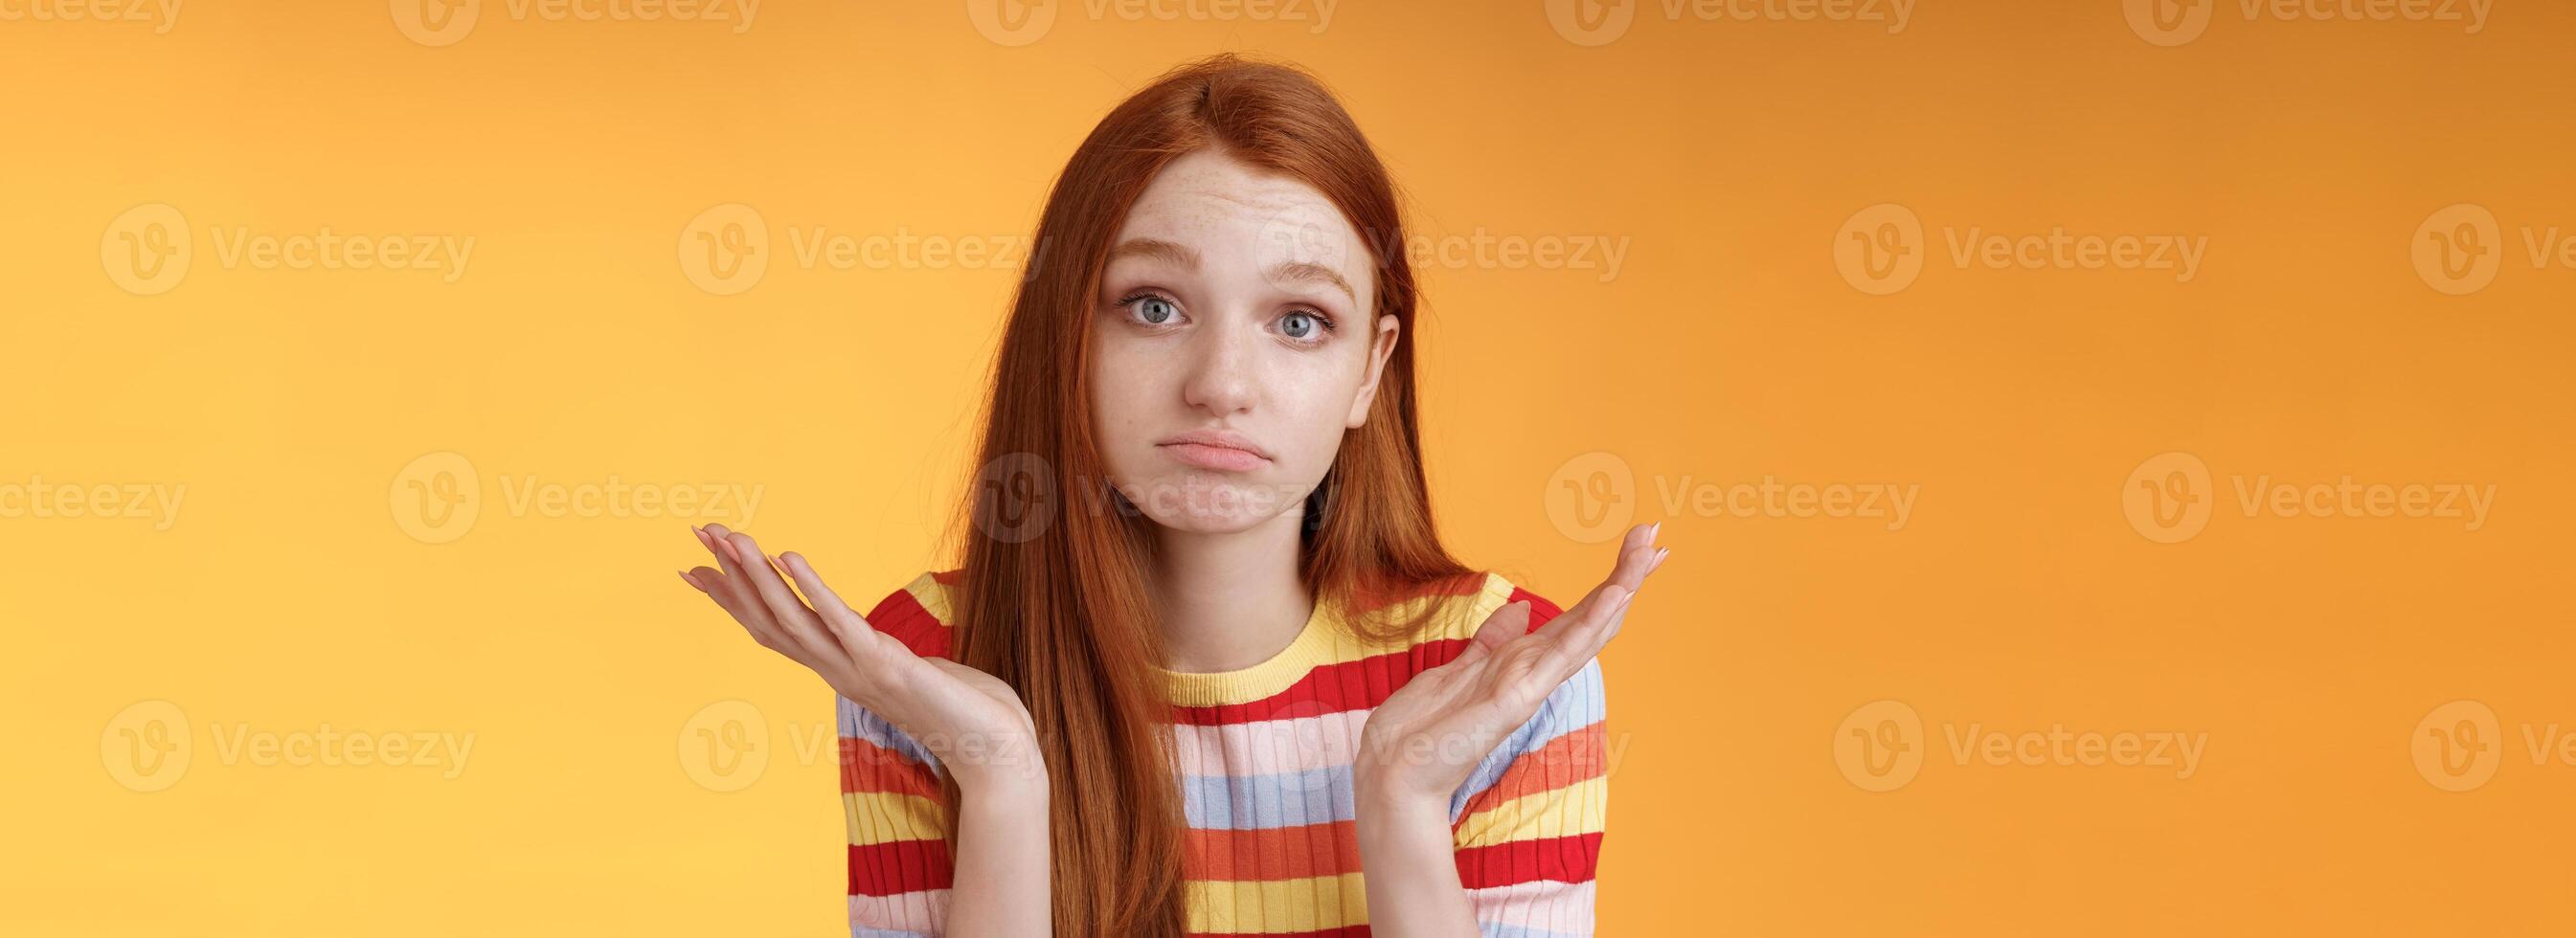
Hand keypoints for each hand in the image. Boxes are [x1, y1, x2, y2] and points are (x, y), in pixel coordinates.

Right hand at [677, 524, 1042, 792]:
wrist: (995, 753)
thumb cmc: (961, 711)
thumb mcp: (909, 675)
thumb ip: (883, 658)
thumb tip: (874, 645)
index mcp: (840, 670)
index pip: (772, 630)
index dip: (732, 600)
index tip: (693, 568)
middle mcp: (839, 672)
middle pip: (770, 621)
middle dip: (732, 577)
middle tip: (698, 533)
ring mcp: (859, 671)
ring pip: (795, 622)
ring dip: (760, 578)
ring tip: (733, 538)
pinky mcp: (887, 665)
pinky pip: (842, 623)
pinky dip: (814, 590)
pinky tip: (790, 557)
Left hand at [1354, 522, 1665, 806]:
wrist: (1395, 772)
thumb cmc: (1422, 730)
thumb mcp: (1458, 668)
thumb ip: (1492, 642)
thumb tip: (1519, 610)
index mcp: (1521, 662)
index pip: (1575, 617)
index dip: (1607, 584)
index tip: (1636, 547)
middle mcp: (1533, 672)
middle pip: (1591, 618)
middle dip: (1625, 577)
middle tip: (1656, 536)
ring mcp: (1530, 685)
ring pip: (1586, 631)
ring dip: (1619, 589)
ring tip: (1648, 552)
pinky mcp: (1517, 698)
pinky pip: (1560, 656)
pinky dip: (1592, 625)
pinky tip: (1616, 597)